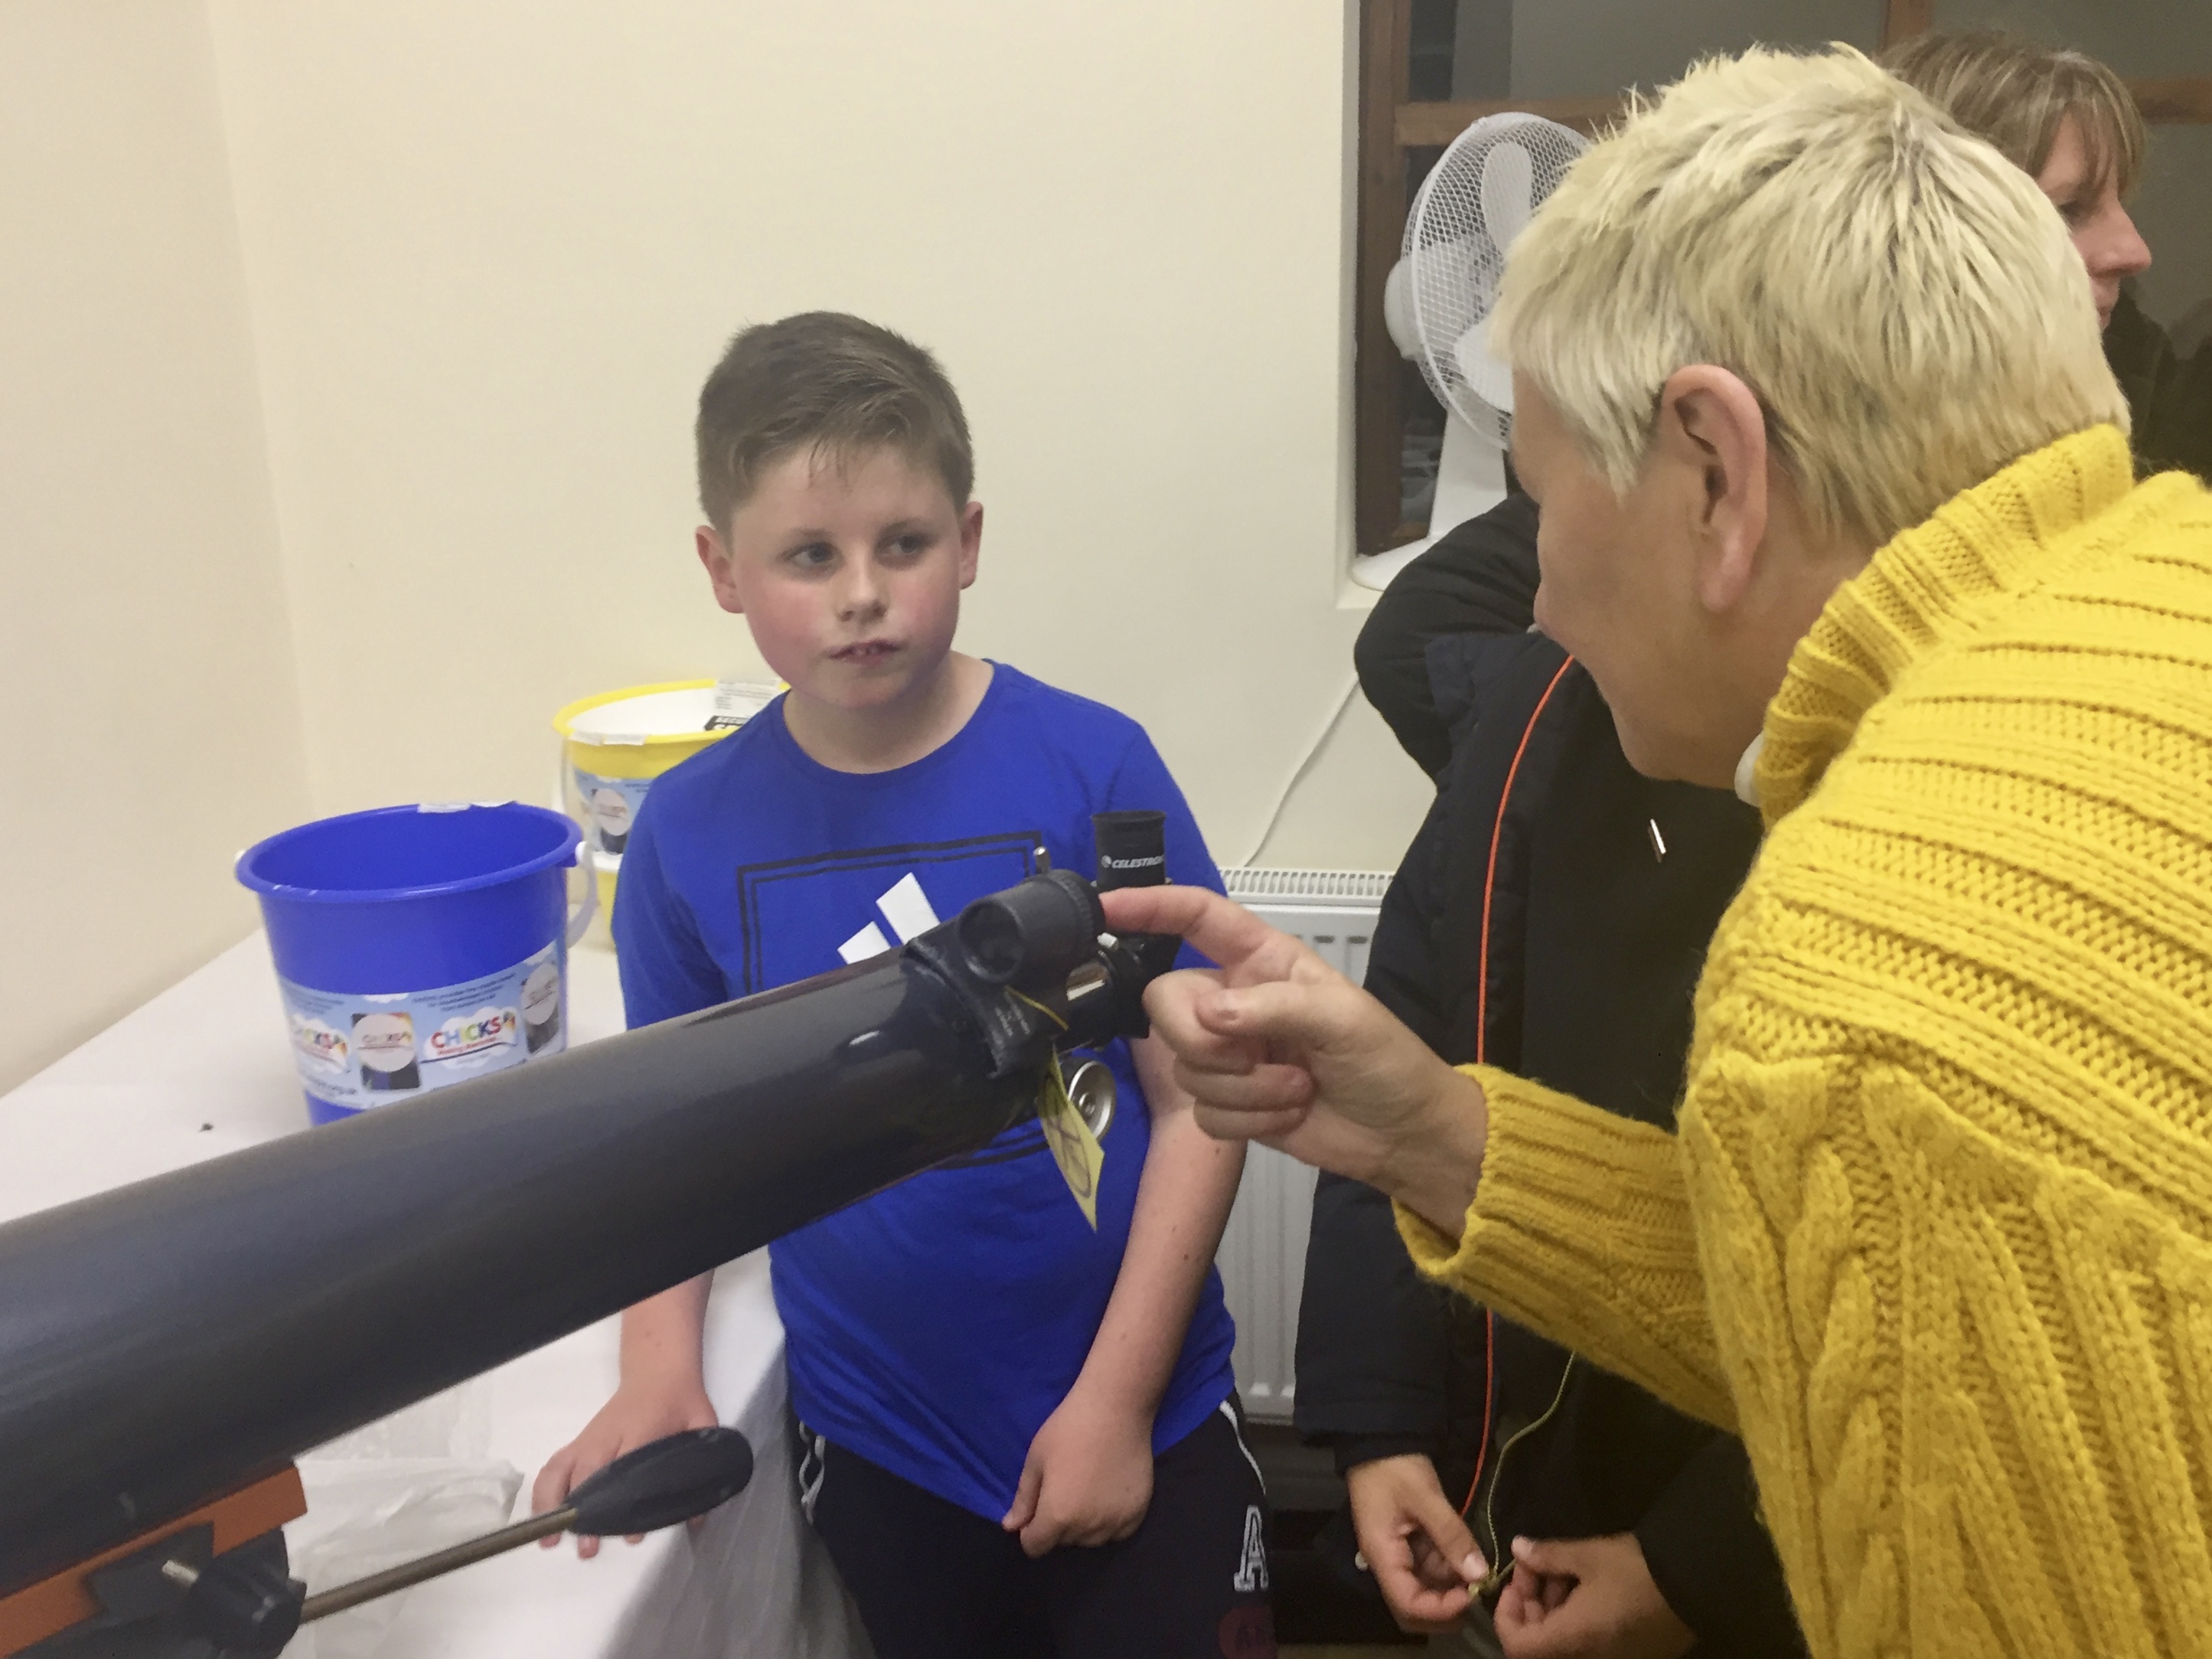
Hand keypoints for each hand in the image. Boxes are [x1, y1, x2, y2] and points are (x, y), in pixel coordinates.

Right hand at [530, 1380, 720, 1557]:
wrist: (657, 1370)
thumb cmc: (680, 1401)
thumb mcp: (702, 1426)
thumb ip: (702, 1468)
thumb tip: (697, 1518)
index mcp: (641, 1432)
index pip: (626, 1467)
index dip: (624, 1501)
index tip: (629, 1534)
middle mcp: (607, 1437)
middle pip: (587, 1475)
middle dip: (586, 1513)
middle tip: (588, 1548)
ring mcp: (588, 1439)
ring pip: (560, 1469)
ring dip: (553, 1504)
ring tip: (551, 1540)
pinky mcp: (579, 1441)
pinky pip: (554, 1465)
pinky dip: (543, 1491)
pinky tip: (544, 1518)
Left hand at [1001, 1385, 1154, 1557]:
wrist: (1116, 1409)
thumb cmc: (1068, 1430)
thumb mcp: (1035, 1460)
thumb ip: (1023, 1499)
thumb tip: (1010, 1527)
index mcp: (1057, 1516)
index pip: (1035, 1547)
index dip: (1030, 1531)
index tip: (1036, 1508)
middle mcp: (1087, 1529)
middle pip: (1063, 1542)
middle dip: (1056, 1525)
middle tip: (1063, 1489)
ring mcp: (1116, 1523)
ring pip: (1090, 1539)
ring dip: (1083, 1525)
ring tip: (1086, 1491)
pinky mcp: (1137, 1514)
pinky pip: (1117, 1533)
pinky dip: (1109, 1522)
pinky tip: (1107, 1495)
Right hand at [1100, 886, 1487, 1231]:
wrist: (1399, 1133)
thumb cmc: (1385, 1059)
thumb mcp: (1342, 1017)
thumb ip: (1273, 1007)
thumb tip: (1212, 1014)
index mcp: (1263, 959)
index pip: (1196, 918)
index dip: (1150, 906)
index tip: (1107, 907)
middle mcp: (1235, 999)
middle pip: (1167, 1004)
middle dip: (1203, 1041)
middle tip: (1252, 1056)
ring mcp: (1229, 1053)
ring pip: (1186, 1066)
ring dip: (1246, 1089)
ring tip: (1296, 1088)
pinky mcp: (1229, 1102)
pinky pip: (1202, 1111)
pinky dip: (1247, 1120)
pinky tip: (1287, 1113)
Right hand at [1344, 1454, 1488, 1632]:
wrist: (1380, 1439)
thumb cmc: (1395, 1467)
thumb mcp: (1425, 1497)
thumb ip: (1451, 1536)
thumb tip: (1480, 1574)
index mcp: (1383, 1555)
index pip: (1407, 1604)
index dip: (1440, 1609)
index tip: (1470, 1595)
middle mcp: (1388, 1563)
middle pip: (1413, 1607)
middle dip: (1445, 1609)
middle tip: (1476, 1594)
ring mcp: (1398, 1554)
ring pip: (1425, 1588)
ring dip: (1451, 1586)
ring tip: (1477, 1569)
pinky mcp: (1408, 1544)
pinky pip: (1429, 1568)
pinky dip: (1449, 1568)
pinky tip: (1466, 1554)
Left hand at [1494, 1534, 1694, 1658]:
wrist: (1697, 1586)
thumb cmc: (1635, 1570)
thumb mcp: (1588, 1556)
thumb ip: (1547, 1555)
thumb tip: (1517, 1549)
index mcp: (1572, 1640)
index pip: (1517, 1646)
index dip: (1506, 1614)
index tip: (1513, 1582)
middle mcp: (1587, 1658)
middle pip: (1540, 1644)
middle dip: (1530, 1604)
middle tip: (1537, 1567)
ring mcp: (1609, 1658)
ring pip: (1564, 1641)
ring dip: (1553, 1608)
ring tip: (1562, 1570)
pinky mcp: (1628, 1653)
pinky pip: (1587, 1641)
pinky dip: (1576, 1617)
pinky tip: (1585, 1586)